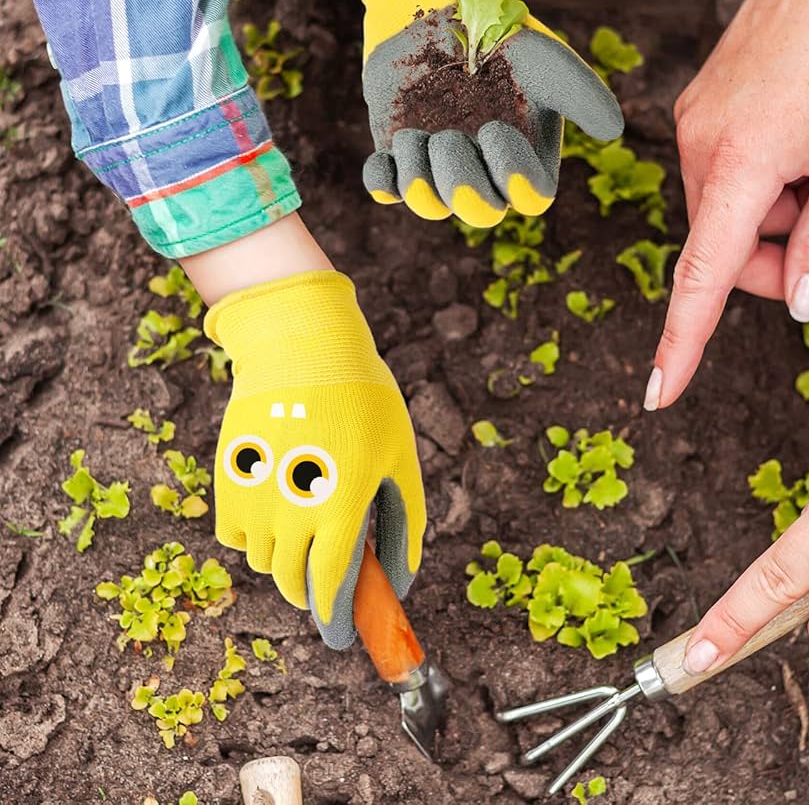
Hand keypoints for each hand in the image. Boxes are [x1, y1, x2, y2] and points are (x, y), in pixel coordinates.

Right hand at [204, 270, 425, 649]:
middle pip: (293, 582)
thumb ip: (405, 517)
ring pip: (263, 563)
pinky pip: (236, 536)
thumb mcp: (400, 454)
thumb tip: (401, 574)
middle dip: (312, 595)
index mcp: (343, 503)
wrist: (301, 348)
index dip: (337, 616)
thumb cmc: (363, 399)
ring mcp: (255, 496)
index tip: (341, 634)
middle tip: (327, 586)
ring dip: (286, 565)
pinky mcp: (229, 481)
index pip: (333, 583)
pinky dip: (256, 540)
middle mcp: (294, 508)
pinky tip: (278, 514)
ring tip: (307, 537)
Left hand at [358, 0, 622, 226]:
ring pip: (430, 206)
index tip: (493, 128)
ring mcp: (440, 169)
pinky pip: (386, 190)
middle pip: (480, 213)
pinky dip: (382, 180)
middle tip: (446, 137)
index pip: (528, 197)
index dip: (512, 174)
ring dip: (420, 176)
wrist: (440, 10)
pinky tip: (389, 149)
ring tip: (414, 133)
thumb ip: (582, 93)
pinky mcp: (400, 158)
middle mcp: (485, 173)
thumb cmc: (501, 38)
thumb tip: (614, 131)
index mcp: (525, 158)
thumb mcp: (545, 59)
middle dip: (460, 183)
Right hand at [645, 0, 808, 409]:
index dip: (683, 342)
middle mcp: (698, 148)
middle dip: (779, 264)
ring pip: (728, 214)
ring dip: (777, 218)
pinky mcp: (699, 111)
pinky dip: (764, 185)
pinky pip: (725, 176)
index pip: (701, 277)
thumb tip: (800, 305)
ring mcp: (692, 126)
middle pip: (724, 249)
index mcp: (740, 163)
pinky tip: (804, 142)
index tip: (658, 393)